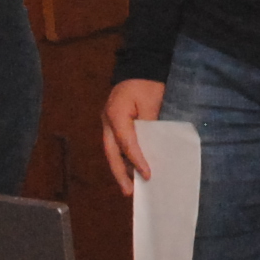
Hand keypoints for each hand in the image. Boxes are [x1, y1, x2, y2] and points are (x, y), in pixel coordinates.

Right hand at [100, 79, 166, 195]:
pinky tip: (131, 170)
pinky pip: (117, 145)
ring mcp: (108, 123)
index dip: (136, 161)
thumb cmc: (147, 83)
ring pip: (112, 151)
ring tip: (131, 187)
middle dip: (119, 173)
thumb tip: (152, 148)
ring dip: (121, 168)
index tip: (147, 174)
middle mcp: (107, 120)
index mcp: (116, 113)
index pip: (126, 143)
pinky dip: (124, 158)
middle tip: (129, 192)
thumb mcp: (152, 103)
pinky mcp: (114, 124)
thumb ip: (150, 125)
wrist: (140, 67)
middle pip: (111, 152)